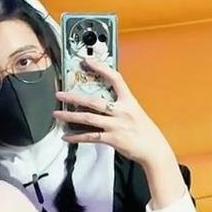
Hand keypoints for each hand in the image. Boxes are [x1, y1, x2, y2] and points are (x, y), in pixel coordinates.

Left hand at [53, 58, 171, 167]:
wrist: (154, 150)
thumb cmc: (145, 131)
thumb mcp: (136, 112)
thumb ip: (121, 106)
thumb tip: (104, 101)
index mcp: (129, 101)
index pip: (115, 79)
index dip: (101, 68)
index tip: (87, 61)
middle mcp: (122, 111)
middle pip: (94, 101)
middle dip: (74, 97)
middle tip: (60, 94)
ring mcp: (116, 125)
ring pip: (88, 118)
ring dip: (70, 117)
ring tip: (57, 114)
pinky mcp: (112, 139)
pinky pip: (90, 137)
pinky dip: (76, 137)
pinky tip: (66, 137)